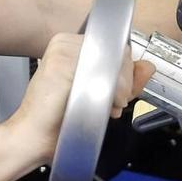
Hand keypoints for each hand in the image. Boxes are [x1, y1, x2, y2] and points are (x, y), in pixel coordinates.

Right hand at [6, 33, 155, 164]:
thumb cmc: (59, 119)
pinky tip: (102, 107)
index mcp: (71, 45)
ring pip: (113, 64)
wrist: (33, 137)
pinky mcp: (61, 65)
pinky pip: (102, 75)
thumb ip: (125, 81)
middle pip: (119, 53)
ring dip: (119, 91)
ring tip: (106, 107)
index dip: (124, 72)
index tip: (116, 93)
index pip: (117, 47)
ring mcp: (62, 52)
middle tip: (113, 103)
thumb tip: (148, 67)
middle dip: (124, 83)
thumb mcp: (99, 95)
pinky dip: (110, 95)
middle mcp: (65, 43)